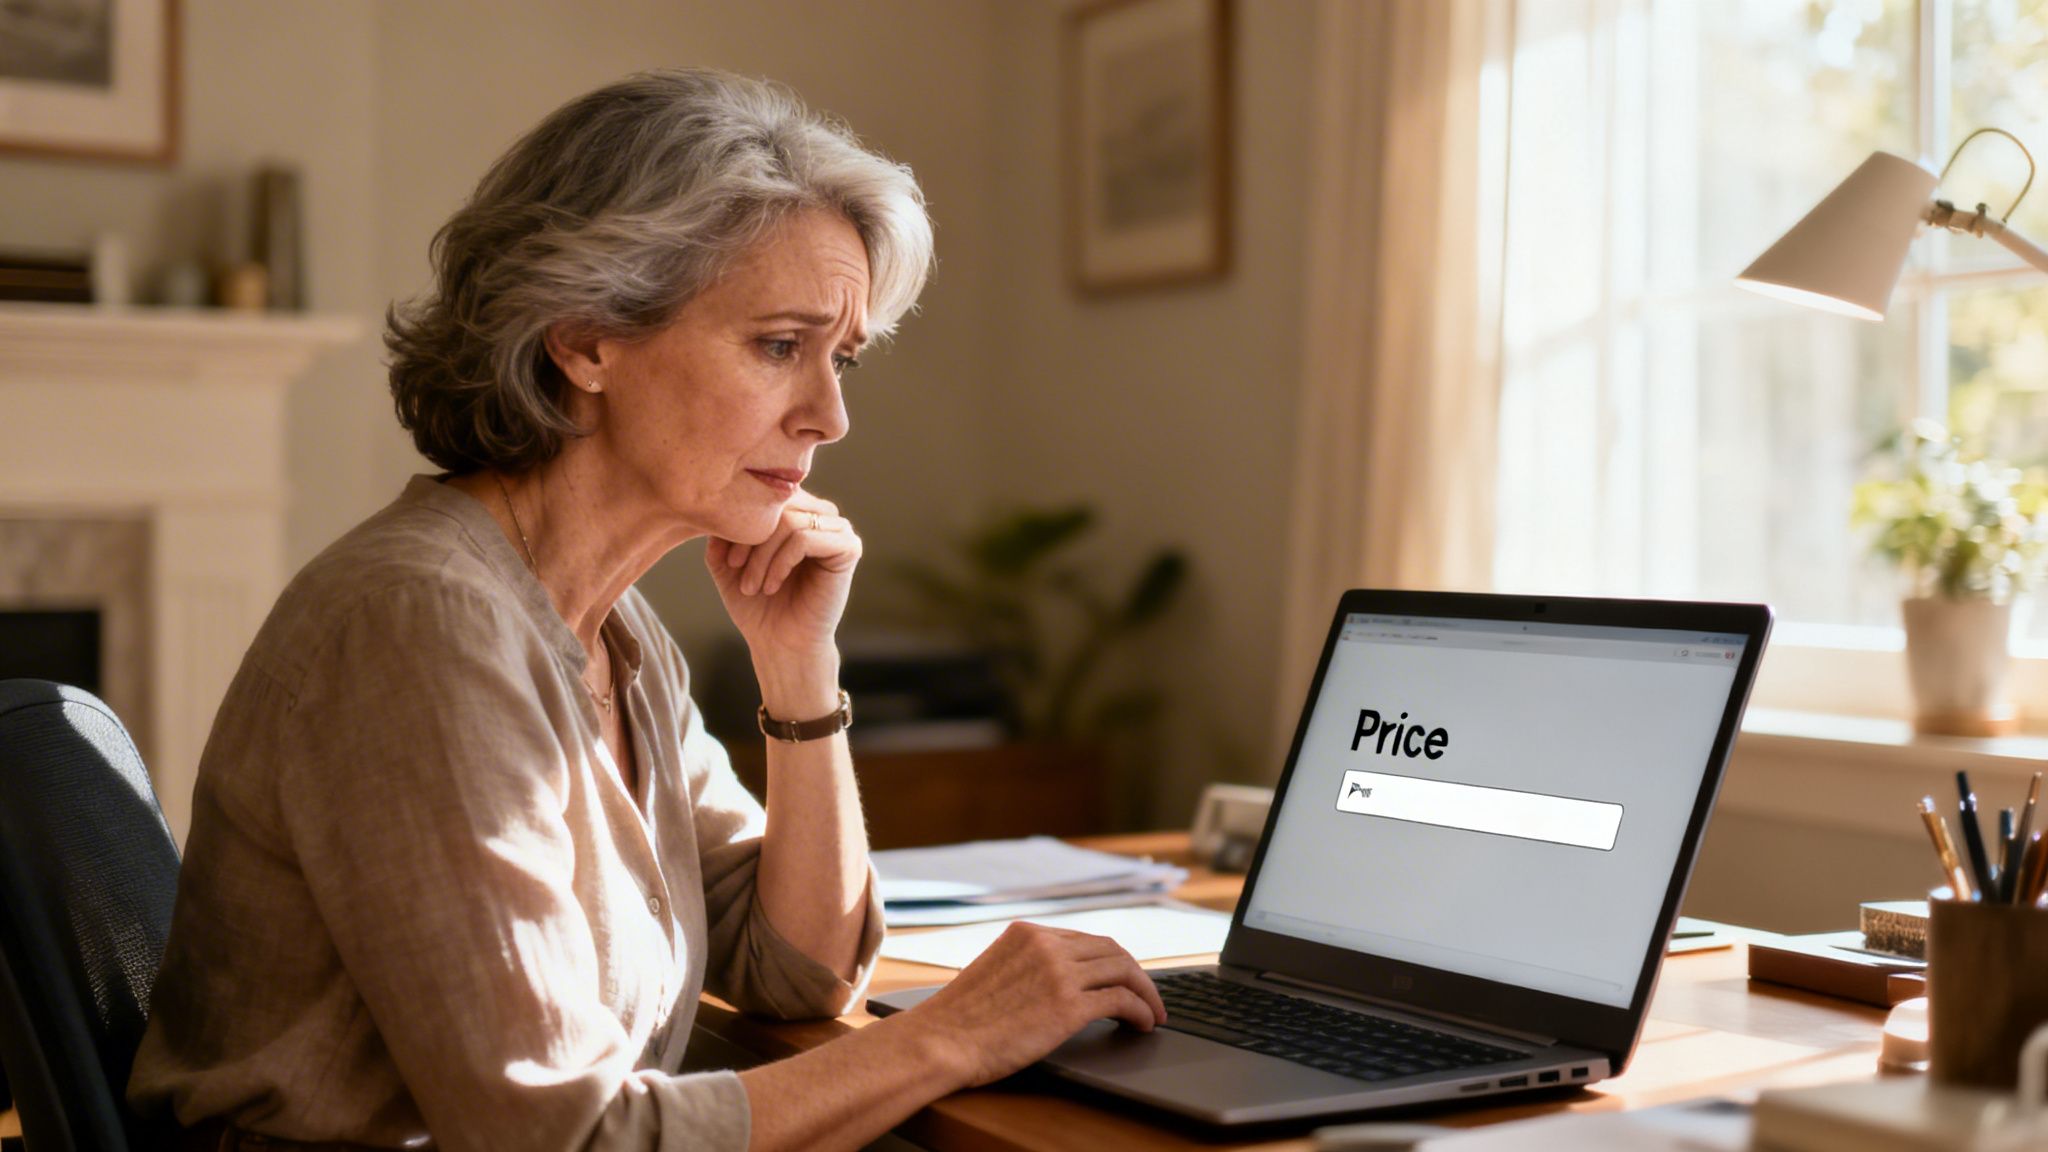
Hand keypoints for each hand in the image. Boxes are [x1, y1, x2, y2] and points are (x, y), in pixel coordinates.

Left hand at [705, 492, 859, 702]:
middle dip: (750, 539)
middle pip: (778, 505)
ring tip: (752, 585)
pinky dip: (782, 562)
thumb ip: (721, 533)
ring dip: (762, 556)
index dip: (741, 522)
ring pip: (790, 522)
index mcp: (798, 511)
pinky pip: (806, 538)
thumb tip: (717, 508)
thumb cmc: (758, 605)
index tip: (726, 559)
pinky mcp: (849, 548)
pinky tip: (772, 585)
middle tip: (734, 569)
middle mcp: (821, 515)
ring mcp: (838, 530)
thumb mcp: (727, 564)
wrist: (780, 643)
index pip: (766, 495)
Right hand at [905, 922, 1166, 1089]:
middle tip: (1148, 996)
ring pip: (1124, 970)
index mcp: (1027, 933)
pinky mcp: (1069, 1005)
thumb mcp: (992, 972)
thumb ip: (1024, 966)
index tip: (1123, 977)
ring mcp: (1059, 973)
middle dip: (1135, 973)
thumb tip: (1054, 982)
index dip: (1110, 960)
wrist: (941, 1041)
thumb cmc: (959, 1020)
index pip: (1085, 939)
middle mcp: (1046, 945)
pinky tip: (1143, 1023)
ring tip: (1153, 1012)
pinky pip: (1121, 1000)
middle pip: (1111, 950)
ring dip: (1146, 992)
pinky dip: (1140, 1010)